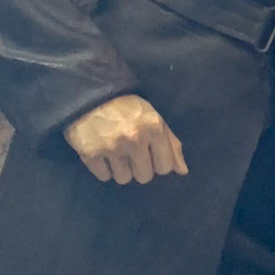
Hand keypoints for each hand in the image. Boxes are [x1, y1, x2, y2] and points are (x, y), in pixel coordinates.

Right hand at [64, 94, 187, 184]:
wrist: (91, 96)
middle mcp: (134, 140)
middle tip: (132, 154)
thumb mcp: (154, 118)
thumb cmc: (127, 108)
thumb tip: (183, 171)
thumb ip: (171, 144)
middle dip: (140, 168)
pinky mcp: (91, 153)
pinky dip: (104, 169)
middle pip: (144, 177)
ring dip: (121, 170)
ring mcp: (112, 148)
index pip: (164, 167)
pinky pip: (104, 176)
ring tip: (117, 154)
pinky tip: (103, 154)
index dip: (158, 163)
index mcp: (154, 129)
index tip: (151, 155)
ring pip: (124, 179)